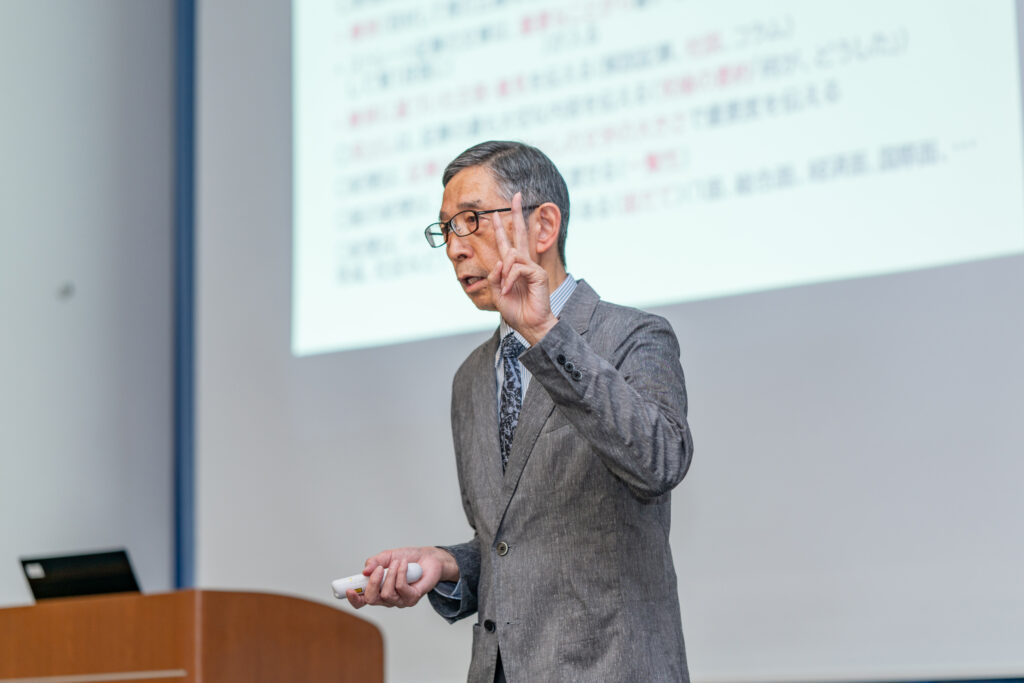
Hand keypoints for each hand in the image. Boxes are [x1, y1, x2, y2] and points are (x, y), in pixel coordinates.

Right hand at [345, 546, 456, 609]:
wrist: (428, 558)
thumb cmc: (407, 559)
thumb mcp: (387, 556)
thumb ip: (374, 562)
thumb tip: (364, 571)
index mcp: (378, 590)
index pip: (362, 601)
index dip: (354, 599)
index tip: (349, 590)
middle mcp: (387, 599)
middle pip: (372, 600)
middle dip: (373, 583)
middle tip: (378, 570)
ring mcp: (400, 600)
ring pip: (387, 593)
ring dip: (390, 574)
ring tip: (396, 563)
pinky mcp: (412, 598)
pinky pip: (401, 588)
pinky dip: (400, 573)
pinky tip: (404, 565)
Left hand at [488, 192, 557, 344]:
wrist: (529, 325)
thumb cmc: (515, 310)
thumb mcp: (497, 291)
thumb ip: (495, 275)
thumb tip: (501, 261)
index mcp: (513, 267)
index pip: (507, 242)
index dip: (502, 227)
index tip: (498, 212)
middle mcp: (524, 263)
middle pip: (520, 234)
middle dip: (516, 214)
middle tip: (516, 196)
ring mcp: (533, 267)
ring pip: (511, 256)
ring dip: (504, 272)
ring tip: (506, 289)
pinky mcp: (538, 273)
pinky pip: (517, 269)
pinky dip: (510, 280)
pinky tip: (511, 290)